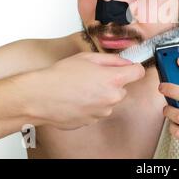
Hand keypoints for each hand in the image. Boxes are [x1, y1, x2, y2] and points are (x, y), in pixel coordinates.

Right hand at [23, 52, 144, 129]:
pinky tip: (76, 98)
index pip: (138, 73)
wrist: (40, 96)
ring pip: (110, 100)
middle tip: (93, 76)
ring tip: (81, 88)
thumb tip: (125, 62)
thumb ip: (112, 60)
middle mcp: (111, 98)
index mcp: (113, 80)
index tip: (127, 67)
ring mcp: (102, 112)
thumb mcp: (88, 58)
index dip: (132, 68)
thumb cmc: (60, 75)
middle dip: (113, 82)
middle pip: (123, 88)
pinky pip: (98, 110)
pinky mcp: (92, 121)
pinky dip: (91, 105)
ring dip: (101, 95)